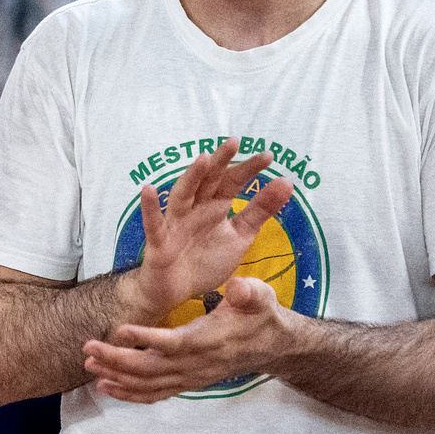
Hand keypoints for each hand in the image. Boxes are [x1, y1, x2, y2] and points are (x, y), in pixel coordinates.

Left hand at [83, 273, 297, 402]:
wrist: (274, 346)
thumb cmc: (261, 317)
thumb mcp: (260, 298)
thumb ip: (249, 293)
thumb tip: (239, 286)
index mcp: (208, 341)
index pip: (172, 343)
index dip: (146, 339)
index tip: (120, 329)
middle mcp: (195, 364)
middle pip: (150, 368)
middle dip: (116, 359)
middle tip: (88, 348)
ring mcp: (190, 377)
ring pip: (148, 383)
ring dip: (116, 376)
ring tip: (89, 365)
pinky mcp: (186, 383)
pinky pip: (154, 394)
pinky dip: (129, 394)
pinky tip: (105, 387)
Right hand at [125, 139, 292, 321]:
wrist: (175, 291)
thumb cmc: (204, 260)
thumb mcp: (240, 236)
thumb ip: (260, 210)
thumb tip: (286, 182)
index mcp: (215, 207)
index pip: (232, 182)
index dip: (248, 170)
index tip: (268, 156)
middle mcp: (195, 210)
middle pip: (208, 181)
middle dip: (220, 162)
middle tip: (235, 142)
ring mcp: (175, 224)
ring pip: (182, 196)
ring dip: (191, 177)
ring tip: (202, 159)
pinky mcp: (159, 242)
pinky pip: (153, 223)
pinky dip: (150, 207)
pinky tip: (148, 190)